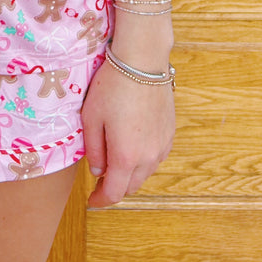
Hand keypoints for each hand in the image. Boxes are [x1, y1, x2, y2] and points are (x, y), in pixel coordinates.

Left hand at [80, 56, 174, 207]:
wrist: (143, 60)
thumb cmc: (112, 85)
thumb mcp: (91, 117)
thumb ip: (94, 149)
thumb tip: (98, 171)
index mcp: (126, 156)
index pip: (114, 193)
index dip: (101, 200)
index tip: (91, 201)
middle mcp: (148, 157)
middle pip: (131, 186)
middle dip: (115, 187)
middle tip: (99, 179)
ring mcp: (162, 146)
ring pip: (145, 173)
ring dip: (130, 173)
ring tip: (114, 158)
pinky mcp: (170, 133)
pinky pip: (155, 157)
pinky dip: (143, 159)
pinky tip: (132, 144)